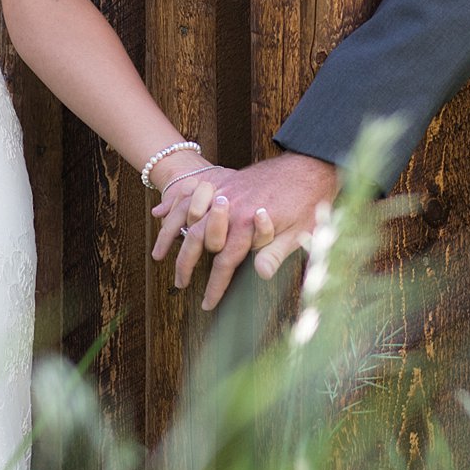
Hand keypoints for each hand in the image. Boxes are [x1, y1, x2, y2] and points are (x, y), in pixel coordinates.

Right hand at [151, 152, 339, 308]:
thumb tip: (260, 275)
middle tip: (179, 283)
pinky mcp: (226, 179)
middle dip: (185, 264)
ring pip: (189, 216)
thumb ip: (275, 252)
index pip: (225, 263)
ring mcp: (226, 190)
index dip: (215, 286)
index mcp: (248, 224)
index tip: (207, 304)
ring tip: (160, 256)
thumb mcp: (299, 231)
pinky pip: (192, 192)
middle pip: (197, 240)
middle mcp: (232, 207)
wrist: (310, 165)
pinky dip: (174, 203)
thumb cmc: (309, 202)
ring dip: (172, 236)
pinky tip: (160, 215)